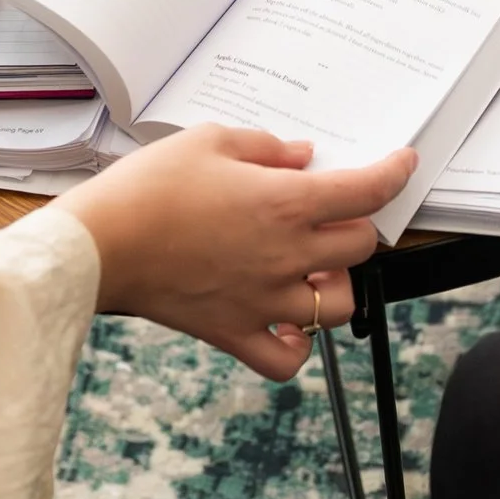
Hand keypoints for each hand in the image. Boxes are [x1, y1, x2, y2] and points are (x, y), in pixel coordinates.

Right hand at [56, 125, 415, 380]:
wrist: (98, 245)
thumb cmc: (147, 188)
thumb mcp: (208, 141)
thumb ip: (265, 148)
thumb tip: (301, 157)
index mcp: (285, 204)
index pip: (366, 192)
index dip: (394, 173)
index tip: (402, 164)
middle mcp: (286, 255)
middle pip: (359, 246)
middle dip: (355, 224)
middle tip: (330, 211)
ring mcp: (264, 300)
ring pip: (338, 305)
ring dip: (335, 282)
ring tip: (309, 265)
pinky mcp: (234, 332)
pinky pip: (287, 358)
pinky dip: (298, 344)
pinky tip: (288, 321)